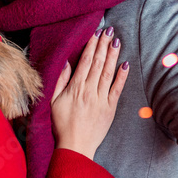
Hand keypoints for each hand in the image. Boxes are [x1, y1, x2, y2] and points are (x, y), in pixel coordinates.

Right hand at [51, 27, 129, 159]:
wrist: (75, 147)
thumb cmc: (61, 124)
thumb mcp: (52, 101)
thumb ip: (60, 81)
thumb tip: (66, 63)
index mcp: (75, 88)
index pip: (85, 62)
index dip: (91, 46)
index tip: (95, 33)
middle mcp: (89, 91)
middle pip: (98, 63)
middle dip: (103, 45)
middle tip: (109, 30)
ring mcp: (101, 100)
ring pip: (108, 73)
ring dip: (113, 55)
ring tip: (116, 41)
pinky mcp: (110, 109)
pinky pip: (117, 89)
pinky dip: (122, 76)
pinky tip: (125, 64)